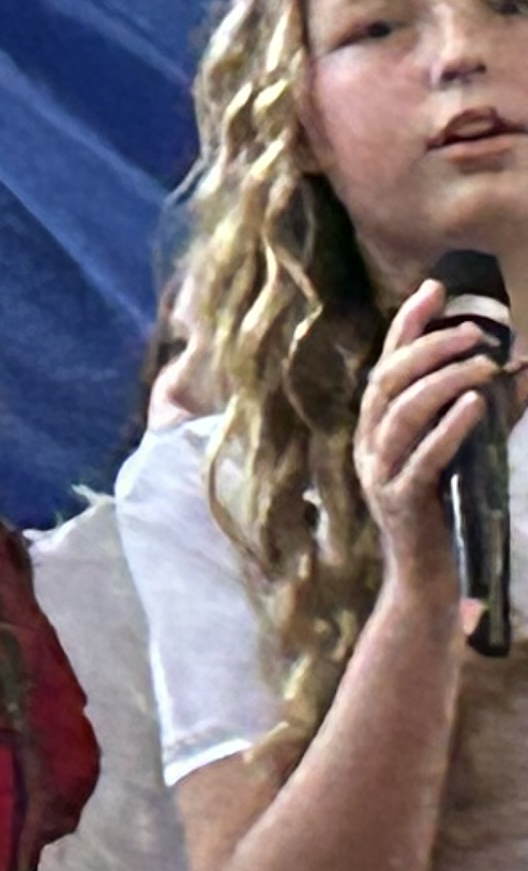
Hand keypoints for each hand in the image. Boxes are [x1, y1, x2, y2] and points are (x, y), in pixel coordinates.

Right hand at [356, 278, 507, 611]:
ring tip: (485, 365)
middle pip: (387, 384)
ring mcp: (379, 476)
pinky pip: (423, 458)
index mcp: (373, 432)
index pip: (384, 367)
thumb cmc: (442, 515)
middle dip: (430, 349)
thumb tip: (504, 365)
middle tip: (475, 331)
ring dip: (445, 383)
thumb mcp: (449, 454)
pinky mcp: (401, 503)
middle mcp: (367, 448)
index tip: (436, 289)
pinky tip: (478, 406)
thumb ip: (463, 414)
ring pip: (401, 416)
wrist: (425, 581)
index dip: (407, 326)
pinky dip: (451, 428)